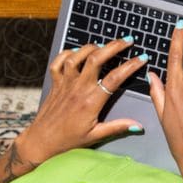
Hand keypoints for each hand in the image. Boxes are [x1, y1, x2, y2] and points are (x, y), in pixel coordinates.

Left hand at [13, 40, 148, 169]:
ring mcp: (65, 84)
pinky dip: (67, 53)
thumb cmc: (67, 140)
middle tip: (127, 41)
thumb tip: (137, 126)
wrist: (41, 141)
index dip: (130, 66)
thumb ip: (117, 127)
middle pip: (97, 58)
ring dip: (92, 47)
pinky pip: (59, 62)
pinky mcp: (55, 83)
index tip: (141, 59)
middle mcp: (78, 88)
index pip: (115, 78)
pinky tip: (76, 52)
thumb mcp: (95, 136)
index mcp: (91, 102)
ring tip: (104, 44)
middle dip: (114, 46)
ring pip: (77, 56)